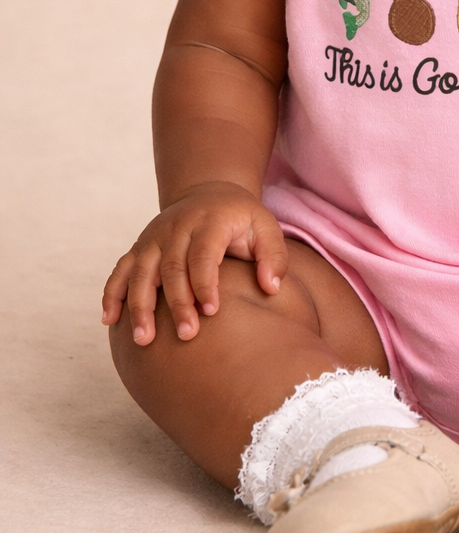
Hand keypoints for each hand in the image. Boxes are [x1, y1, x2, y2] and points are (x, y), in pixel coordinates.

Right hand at [101, 183, 288, 345]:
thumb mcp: (265, 227)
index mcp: (209, 222)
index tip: (212, 311)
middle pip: (171, 267)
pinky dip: (112, 294)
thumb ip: (274, 256)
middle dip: (177, 303)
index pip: (203, 254)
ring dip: (140, 306)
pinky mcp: (140, 247)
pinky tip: (109, 320)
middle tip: (186, 335)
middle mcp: (177, 228)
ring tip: (144, 339)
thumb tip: (271, 287)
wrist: (209, 194)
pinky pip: (120, 270)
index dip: (205, 283)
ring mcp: (154, 237)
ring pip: (141, 272)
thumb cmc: (241, 219)